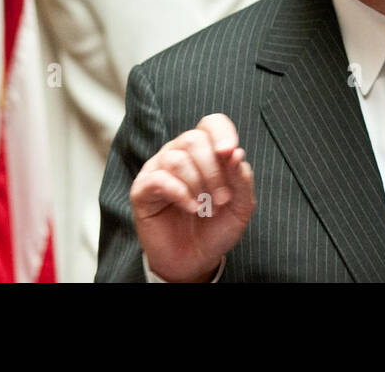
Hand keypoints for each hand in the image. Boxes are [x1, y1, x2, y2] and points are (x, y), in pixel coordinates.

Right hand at [128, 113, 255, 281]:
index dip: (222, 133)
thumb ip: (241, 179)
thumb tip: (236, 154)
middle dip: (213, 171)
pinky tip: (191, 208)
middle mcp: (179, 153)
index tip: (231, 153)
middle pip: (194, 140)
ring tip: (206, 208)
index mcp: (205, 151)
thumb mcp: (240, 206)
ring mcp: (159, 169)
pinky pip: (159, 179)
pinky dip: (180, 193)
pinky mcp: (142, 189)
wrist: (195, 260)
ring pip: (177, 159)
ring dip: (198, 185)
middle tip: (221, 198)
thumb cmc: (216, 227)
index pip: (211, 124)